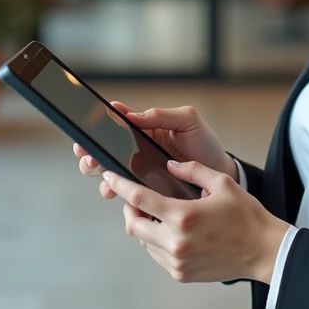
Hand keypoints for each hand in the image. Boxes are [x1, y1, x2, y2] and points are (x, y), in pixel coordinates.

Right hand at [74, 102, 238, 200]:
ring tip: (103, 177)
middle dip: (90, 152)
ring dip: (98, 173)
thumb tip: (132, 115)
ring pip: (109, 171)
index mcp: (145, 128)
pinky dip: (115, 192)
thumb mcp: (188, 121)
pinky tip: (115, 193)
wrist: (220, 174)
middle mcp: (137, 149)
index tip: (88, 130)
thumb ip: (161, 115)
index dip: (98, 125)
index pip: (115, 123)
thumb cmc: (204, 144)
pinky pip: (125, 191)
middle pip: (104, 149)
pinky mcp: (146, 190)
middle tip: (89, 156)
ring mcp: (139, 170)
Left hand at [103, 160, 291, 284]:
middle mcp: (175, 242)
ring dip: (145, 226)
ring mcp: (176, 261)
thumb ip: (192, 170)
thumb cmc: (246, 216)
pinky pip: (156, 255)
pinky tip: (174, 231)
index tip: (109, 176)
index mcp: (183, 216)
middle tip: (140, 198)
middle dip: (130, 209)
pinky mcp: (180, 274)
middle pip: (132, 224)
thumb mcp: (222, 183)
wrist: (264, 252)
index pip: (139, 198)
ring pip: (143, 241)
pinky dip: (157, 241)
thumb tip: (170, 164)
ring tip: (162, 215)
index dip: (120, 186)